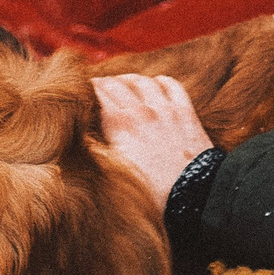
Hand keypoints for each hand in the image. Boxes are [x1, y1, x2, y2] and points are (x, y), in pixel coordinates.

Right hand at [91, 74, 213, 209]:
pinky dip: (162, 81)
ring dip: (130, 79)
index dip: (87, 91)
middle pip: (116, 85)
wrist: (192, 195)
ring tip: (123, 82)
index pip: (97, 95)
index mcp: (119, 126)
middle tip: (97, 86)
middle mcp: (140, 112)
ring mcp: (165, 110)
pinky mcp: (185, 113)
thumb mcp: (116, 174)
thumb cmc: (151, 192)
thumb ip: (98, 153)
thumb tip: (84, 141)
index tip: (81, 92)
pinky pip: (173, 85)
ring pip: (142, 81)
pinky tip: (157, 84)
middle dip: (103, 83)